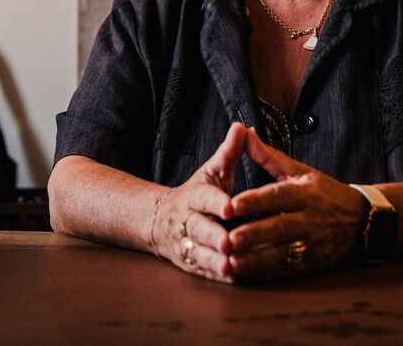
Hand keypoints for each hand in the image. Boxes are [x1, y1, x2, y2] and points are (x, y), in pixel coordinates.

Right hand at [150, 121, 245, 281]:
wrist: (160, 221)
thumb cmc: (198, 193)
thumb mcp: (211, 171)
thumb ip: (229, 152)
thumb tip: (243, 126)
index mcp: (195, 195)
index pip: (204, 197)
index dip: (216, 202)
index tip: (229, 207)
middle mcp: (187, 220)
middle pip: (200, 229)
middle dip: (214, 237)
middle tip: (230, 243)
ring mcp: (186, 243)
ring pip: (199, 254)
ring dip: (214, 261)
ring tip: (231, 265)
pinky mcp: (189, 262)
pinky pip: (203, 271)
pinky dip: (216, 275)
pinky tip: (233, 277)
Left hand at [224, 127, 367, 279]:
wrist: (361, 220)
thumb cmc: (323, 193)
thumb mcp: (301, 171)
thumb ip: (270, 156)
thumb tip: (245, 133)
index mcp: (305, 193)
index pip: (278, 195)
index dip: (256, 200)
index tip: (233, 204)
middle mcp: (310, 219)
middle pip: (279, 227)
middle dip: (254, 235)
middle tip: (228, 239)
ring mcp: (312, 244)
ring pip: (281, 254)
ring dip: (255, 260)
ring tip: (230, 263)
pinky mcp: (312, 264)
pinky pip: (286, 270)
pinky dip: (264, 274)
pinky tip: (244, 275)